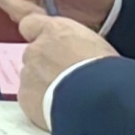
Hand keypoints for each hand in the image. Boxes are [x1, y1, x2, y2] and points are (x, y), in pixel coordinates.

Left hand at [13, 10, 115, 125]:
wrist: (100, 101)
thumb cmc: (108, 72)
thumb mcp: (97, 47)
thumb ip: (77, 45)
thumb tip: (76, 53)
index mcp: (55, 31)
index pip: (31, 24)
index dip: (38, 36)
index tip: (48, 46)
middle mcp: (36, 49)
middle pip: (33, 55)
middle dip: (45, 65)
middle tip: (66, 79)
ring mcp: (28, 73)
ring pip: (31, 78)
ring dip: (43, 86)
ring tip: (66, 99)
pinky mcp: (26, 97)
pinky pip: (30, 99)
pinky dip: (39, 105)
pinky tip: (58, 111)